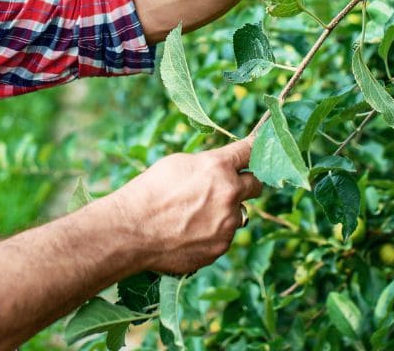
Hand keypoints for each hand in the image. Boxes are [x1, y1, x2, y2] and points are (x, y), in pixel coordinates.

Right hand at [112, 137, 262, 274]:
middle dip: (245, 183)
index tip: (261, 147)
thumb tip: (222, 170)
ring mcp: (228, 224)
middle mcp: (230, 194)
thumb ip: (208, 165)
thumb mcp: (177, 164)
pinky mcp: (220, 247)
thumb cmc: (149, 192)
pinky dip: (211, 234)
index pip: (250, 151)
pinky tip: (187, 233)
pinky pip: (223, 236)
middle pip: (256, 185)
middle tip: (228, 187)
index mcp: (218, 167)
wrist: (132, 231)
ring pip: (237, 214)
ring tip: (192, 217)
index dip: (256, 148)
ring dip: (224, 213)